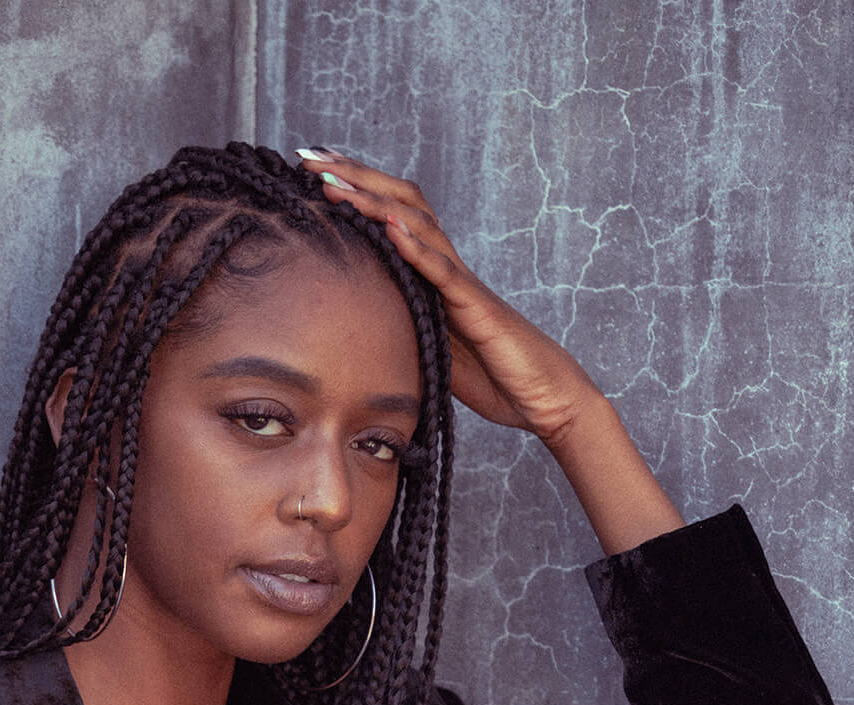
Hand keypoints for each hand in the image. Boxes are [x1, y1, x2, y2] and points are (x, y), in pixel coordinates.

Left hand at [297, 149, 684, 553]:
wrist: (544, 398)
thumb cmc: (496, 376)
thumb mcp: (434, 350)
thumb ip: (406, 328)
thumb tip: (362, 329)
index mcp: (434, 275)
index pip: (392, 216)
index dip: (356, 190)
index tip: (312, 171)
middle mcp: (447, 267)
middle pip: (401, 203)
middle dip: (355, 176)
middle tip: (309, 156)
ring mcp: (463, 284)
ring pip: (417, 227)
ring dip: (374, 202)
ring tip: (336, 183)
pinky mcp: (477, 309)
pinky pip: (445, 274)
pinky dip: (417, 250)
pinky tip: (390, 229)